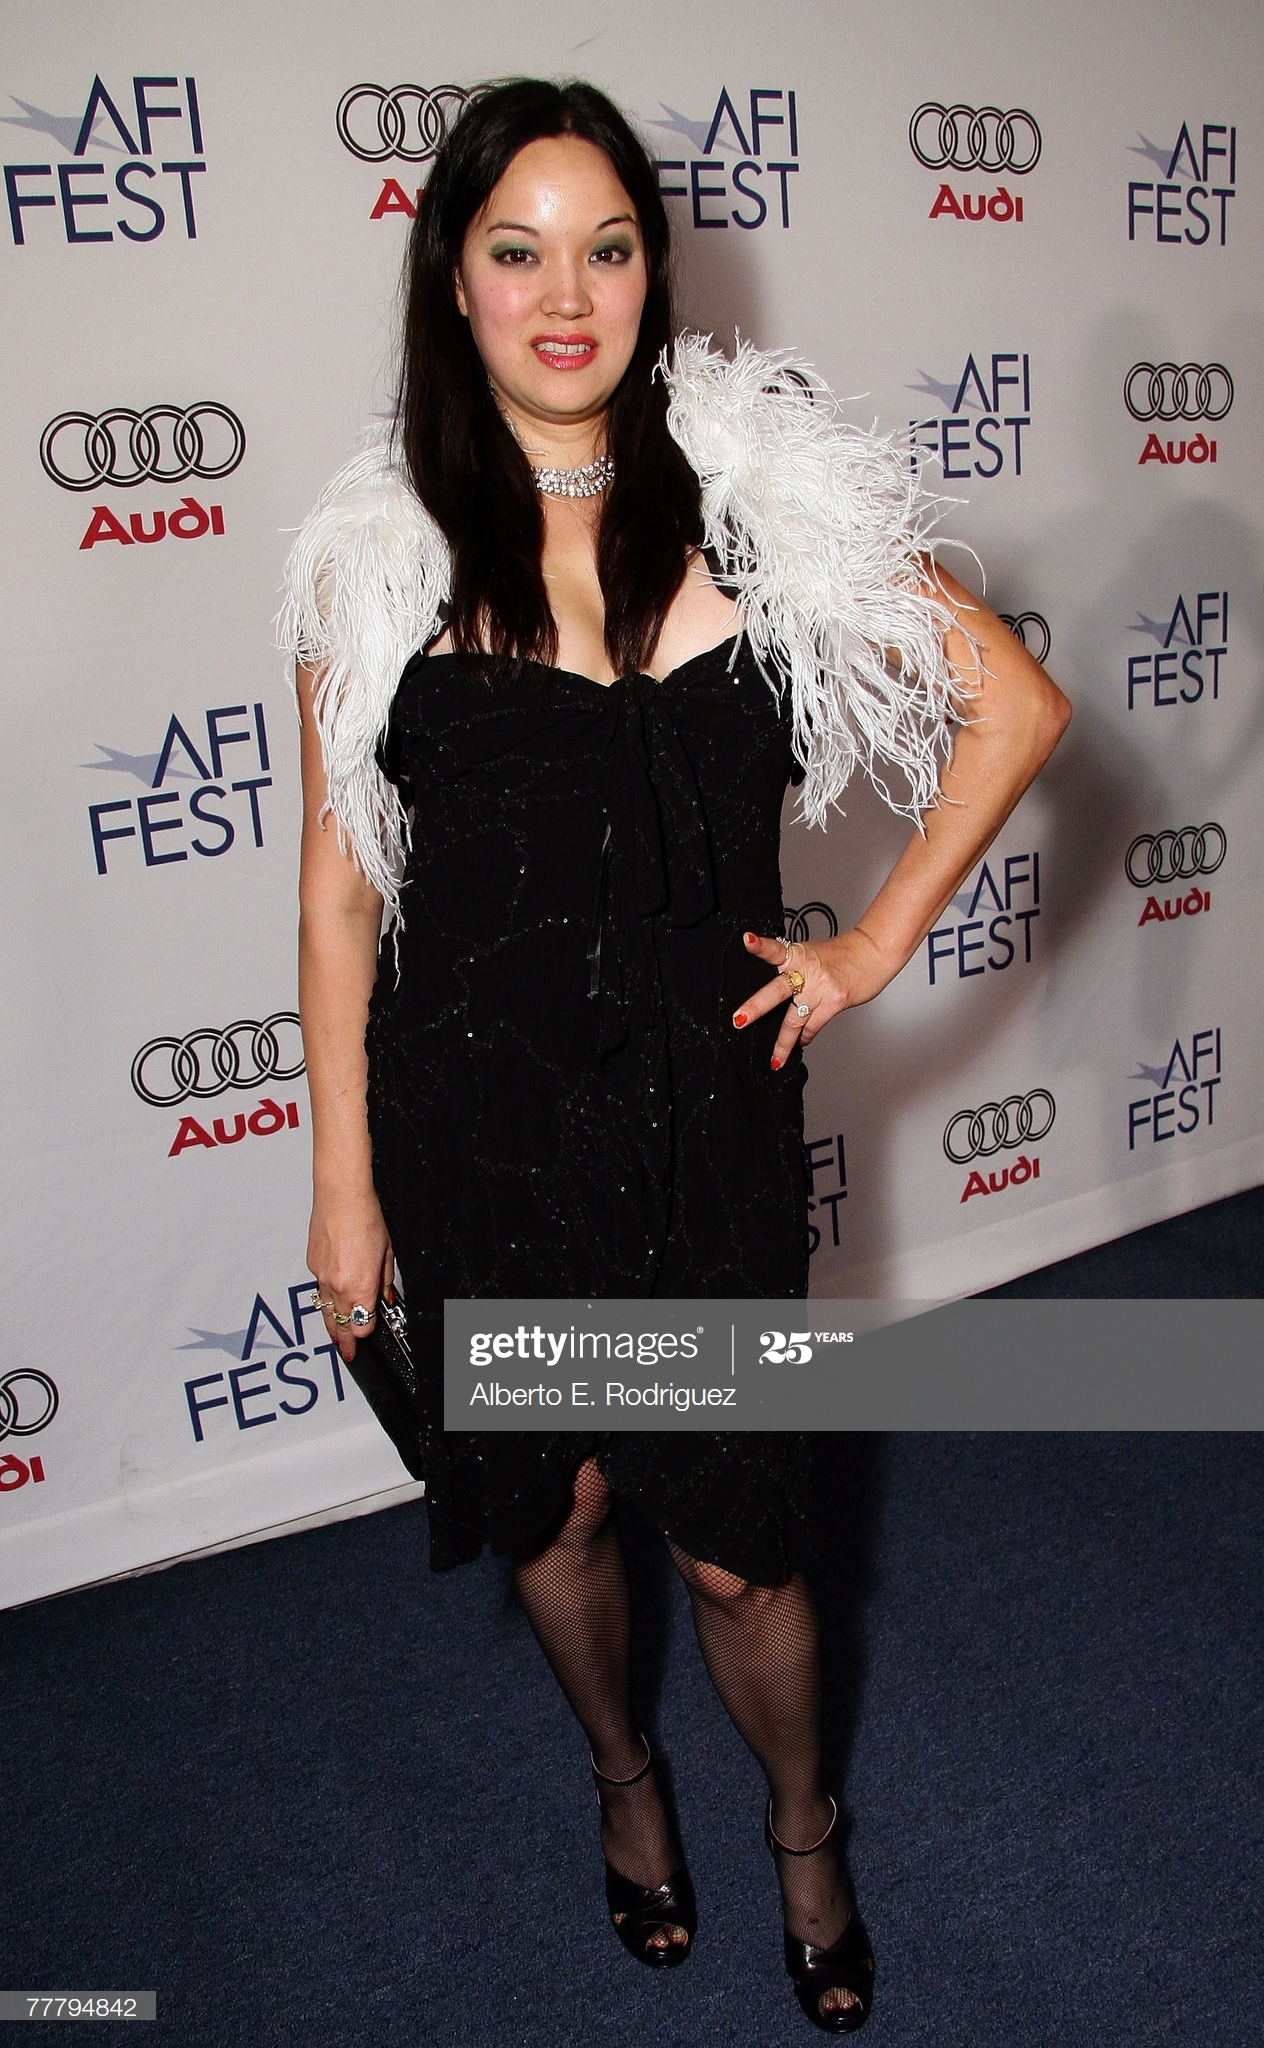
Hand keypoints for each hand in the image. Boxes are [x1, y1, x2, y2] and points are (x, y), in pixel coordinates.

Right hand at [307, 1187, 393, 1362]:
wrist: (341, 1195)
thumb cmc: (365, 1217)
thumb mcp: (387, 1253)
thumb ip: (386, 1282)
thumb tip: (386, 1298)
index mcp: (360, 1286)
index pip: (362, 1326)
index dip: (367, 1332)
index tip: (369, 1334)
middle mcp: (338, 1285)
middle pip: (339, 1325)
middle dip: (344, 1340)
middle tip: (347, 1352)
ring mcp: (321, 1276)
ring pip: (326, 1310)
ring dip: (332, 1324)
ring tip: (337, 1335)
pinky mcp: (312, 1265)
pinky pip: (320, 1289)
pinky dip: (327, 1296)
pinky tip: (334, 1296)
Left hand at [734, 927, 897, 1068]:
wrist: (873, 951)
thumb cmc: (844, 953)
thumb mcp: (814, 953)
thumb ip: (797, 970)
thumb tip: (782, 995)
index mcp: (798, 954)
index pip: (775, 949)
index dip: (760, 946)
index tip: (747, 941)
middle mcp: (807, 970)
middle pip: (777, 991)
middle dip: (756, 1007)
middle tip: (739, 1020)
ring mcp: (821, 987)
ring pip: (795, 1020)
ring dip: (784, 1043)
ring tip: (776, 1059)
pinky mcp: (835, 1001)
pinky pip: (814, 1025)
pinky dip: (806, 1036)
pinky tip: (801, 1043)